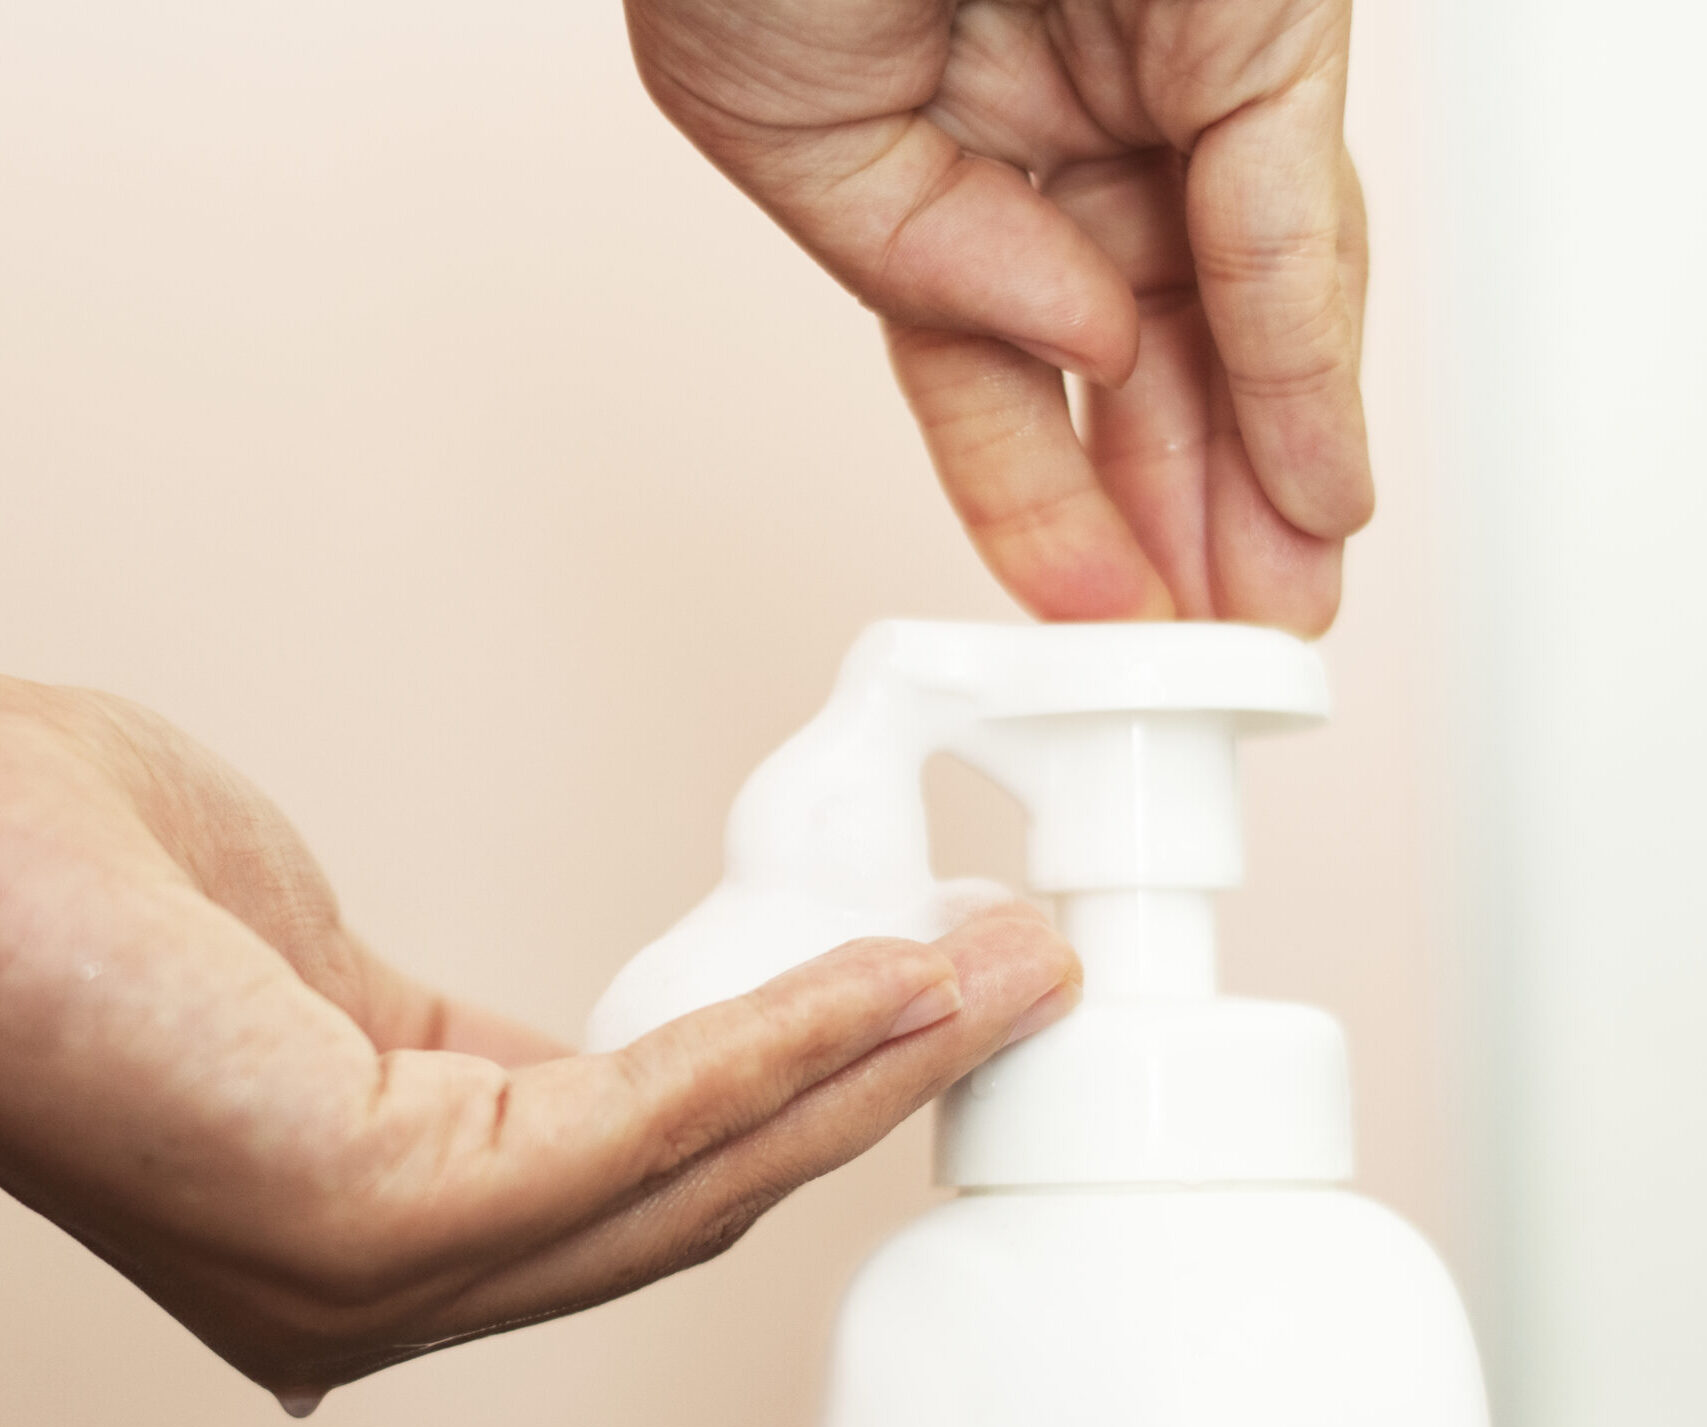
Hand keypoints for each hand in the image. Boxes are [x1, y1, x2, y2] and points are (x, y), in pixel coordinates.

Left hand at [0, 681, 1077, 1411]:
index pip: (652, 1182)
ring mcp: (387, 1273)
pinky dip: (783, 1050)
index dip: (812, 1099)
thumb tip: (634, 1067)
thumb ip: (495, 1051)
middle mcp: (396, 1288)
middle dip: (885, 1084)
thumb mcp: (346, 993)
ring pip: (701, 1173)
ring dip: (872, 1065)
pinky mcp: (378, 1219)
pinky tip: (889, 981)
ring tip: (998, 973)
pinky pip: (639, 1123)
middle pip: (708, 1190)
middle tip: (1022, 982)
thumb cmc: (88, 903)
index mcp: (395, 1229)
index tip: (926, 1012)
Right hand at [627, 0, 1368, 632]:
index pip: (1004, 374)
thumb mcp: (777, 125)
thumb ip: (920, 266)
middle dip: (1174, 527)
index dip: (1044, 505)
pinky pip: (1281, 223)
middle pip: (1140, 373)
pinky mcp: (1260, 26)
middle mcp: (1071, 130)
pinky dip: (1298, 364)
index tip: (1085, 619)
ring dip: (1251, 487)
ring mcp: (1170, 78)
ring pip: (1230, 326)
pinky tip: (1311, 491)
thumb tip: (1069, 344)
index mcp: (947, 154)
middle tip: (1207, 655)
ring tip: (1267, 617)